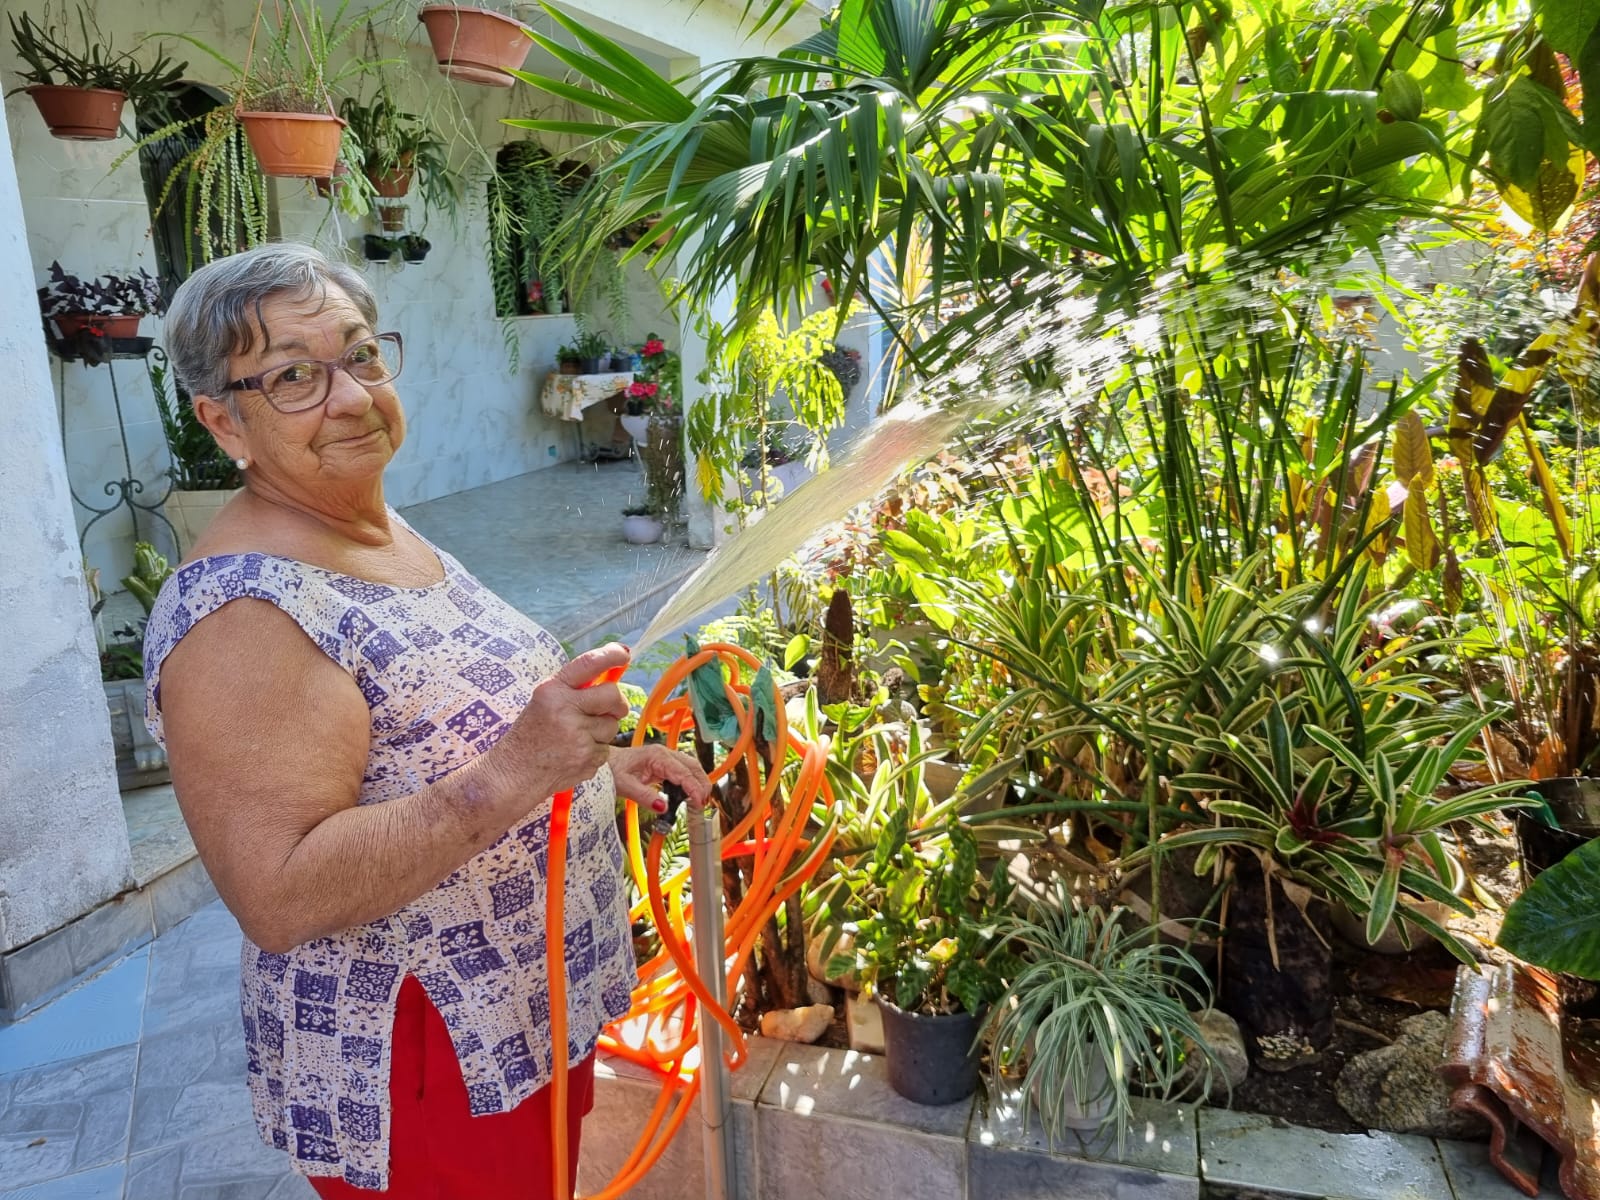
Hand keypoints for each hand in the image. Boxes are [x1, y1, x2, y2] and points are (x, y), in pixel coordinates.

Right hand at [480, 643, 631, 805]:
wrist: (514, 774)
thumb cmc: (530, 735)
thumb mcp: (544, 702)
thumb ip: (573, 690)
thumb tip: (609, 680)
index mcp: (552, 691)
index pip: (588, 664)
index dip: (611, 656)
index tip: (624, 654)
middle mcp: (565, 710)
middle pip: (612, 695)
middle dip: (617, 703)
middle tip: (611, 709)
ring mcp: (578, 737)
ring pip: (612, 726)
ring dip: (602, 731)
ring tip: (577, 737)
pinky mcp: (587, 759)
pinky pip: (606, 749)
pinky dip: (595, 752)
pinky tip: (574, 754)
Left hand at [609, 744, 711, 814]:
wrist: (605, 762)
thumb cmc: (612, 770)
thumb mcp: (625, 786)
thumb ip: (644, 797)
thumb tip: (663, 807)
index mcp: (657, 756)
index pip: (684, 773)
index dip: (694, 788)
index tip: (699, 803)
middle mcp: (664, 754)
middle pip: (693, 767)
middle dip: (702, 785)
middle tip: (702, 804)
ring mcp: (666, 757)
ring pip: (691, 767)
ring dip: (698, 782)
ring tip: (699, 801)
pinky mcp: (664, 764)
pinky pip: (683, 771)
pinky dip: (690, 782)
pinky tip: (688, 794)